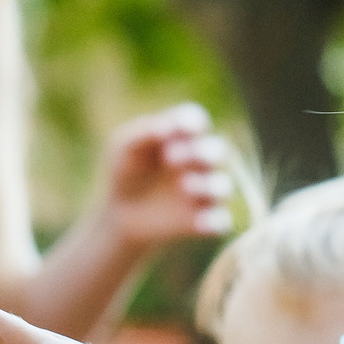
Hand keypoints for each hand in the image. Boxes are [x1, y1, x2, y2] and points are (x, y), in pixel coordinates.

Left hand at [94, 104, 234, 253]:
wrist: (121, 215)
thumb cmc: (126, 172)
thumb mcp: (126, 147)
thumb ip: (145, 132)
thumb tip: (169, 126)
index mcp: (184, 137)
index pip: (197, 121)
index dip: (191, 123)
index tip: (176, 129)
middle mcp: (200, 162)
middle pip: (217, 151)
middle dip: (201, 152)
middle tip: (170, 159)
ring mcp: (205, 192)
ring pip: (222, 187)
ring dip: (208, 185)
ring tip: (184, 186)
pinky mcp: (204, 220)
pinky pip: (220, 221)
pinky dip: (214, 221)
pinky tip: (198, 222)